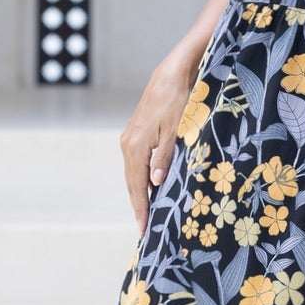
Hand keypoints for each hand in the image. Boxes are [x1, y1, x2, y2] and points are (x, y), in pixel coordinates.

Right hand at [119, 48, 199, 232]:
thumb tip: (155, 183)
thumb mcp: (175, 131)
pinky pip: (137, 163)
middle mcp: (127, 144)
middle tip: (144, 229)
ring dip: (140, 194)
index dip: (141, 208)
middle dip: (138, 206)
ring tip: (148, 214)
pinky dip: (142, 178)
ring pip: (133, 174)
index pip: (137, 185)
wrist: (171, 75)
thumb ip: (165, 158)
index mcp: (136, 146)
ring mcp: (129, 139)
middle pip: (131, 183)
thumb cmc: (177, 101)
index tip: (144, 229)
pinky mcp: (135, 134)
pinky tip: (151, 188)